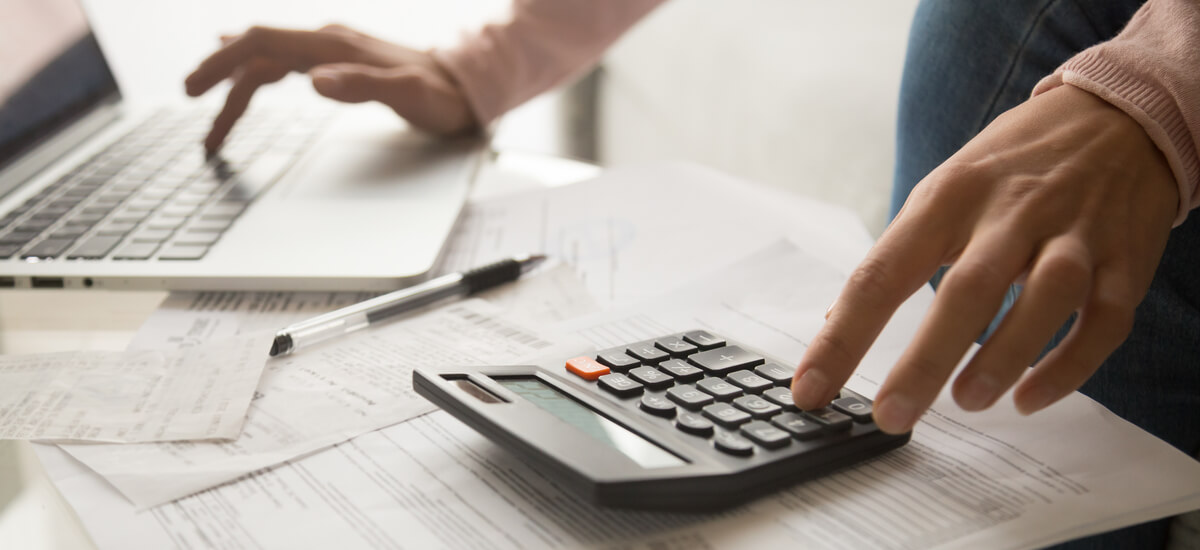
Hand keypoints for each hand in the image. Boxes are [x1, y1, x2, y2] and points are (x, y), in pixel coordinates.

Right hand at [185, 24, 476, 153]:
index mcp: (333, 45)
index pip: (261, 43)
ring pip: (267, 62)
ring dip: (235, 89)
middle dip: (217, 77)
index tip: (192, 89)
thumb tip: (316, 82)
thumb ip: (362, 85)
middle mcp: (326, 41)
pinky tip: (242, 78)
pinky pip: (284, 65)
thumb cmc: (440, 95)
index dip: (222, 62)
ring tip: (213, 125)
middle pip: (255, 50)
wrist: (465, 87)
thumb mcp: (407, 94)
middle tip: (189, 108)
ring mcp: (330, 51)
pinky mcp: (336, 63)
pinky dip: (256, 77)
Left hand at [791, 85, 1178, 432]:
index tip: (811, 389)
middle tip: (892, 415)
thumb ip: (898, 257)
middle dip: (925, 360)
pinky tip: (1031, 399)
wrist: (1116, 116)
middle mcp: (1010, 211)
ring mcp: (1075, 233)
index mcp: (948, 197)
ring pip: (1045, 298)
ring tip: (967, 401)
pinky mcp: (1126, 259)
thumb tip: (837, 323)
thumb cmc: (1009, 168)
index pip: (882, 272)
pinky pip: (1104, 320)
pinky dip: (1069, 367)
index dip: (842, 337)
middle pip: (966, 289)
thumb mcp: (942, 192)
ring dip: (1004, 357)